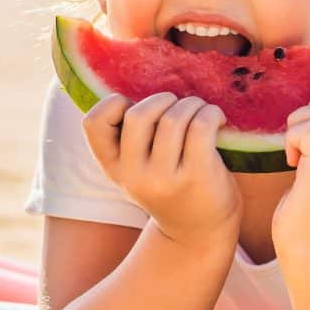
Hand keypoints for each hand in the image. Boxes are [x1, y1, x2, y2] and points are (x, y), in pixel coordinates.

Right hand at [82, 92, 238, 247]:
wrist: (198, 232)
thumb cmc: (170, 186)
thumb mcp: (137, 169)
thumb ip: (129, 138)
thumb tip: (140, 77)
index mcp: (112, 168)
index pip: (92, 122)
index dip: (114, 103)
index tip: (138, 107)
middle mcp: (133, 175)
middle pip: (138, 114)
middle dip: (163, 99)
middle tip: (180, 106)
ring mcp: (164, 178)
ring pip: (173, 118)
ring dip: (192, 104)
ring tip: (202, 111)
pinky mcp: (196, 176)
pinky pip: (201, 127)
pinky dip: (211, 113)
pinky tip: (217, 119)